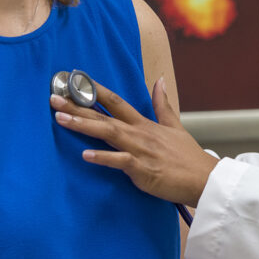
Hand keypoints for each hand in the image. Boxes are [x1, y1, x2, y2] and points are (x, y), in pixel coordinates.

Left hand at [51, 77, 217, 207]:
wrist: (204, 179)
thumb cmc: (188, 157)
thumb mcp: (174, 125)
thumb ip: (162, 104)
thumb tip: (159, 80)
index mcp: (144, 123)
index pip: (116, 101)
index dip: (95, 90)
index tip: (75, 81)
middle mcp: (139, 133)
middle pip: (104, 116)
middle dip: (78, 106)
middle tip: (54, 98)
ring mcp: (140, 150)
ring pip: (108, 133)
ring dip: (84, 125)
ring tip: (61, 119)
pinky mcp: (143, 170)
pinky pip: (120, 162)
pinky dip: (103, 158)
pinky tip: (85, 155)